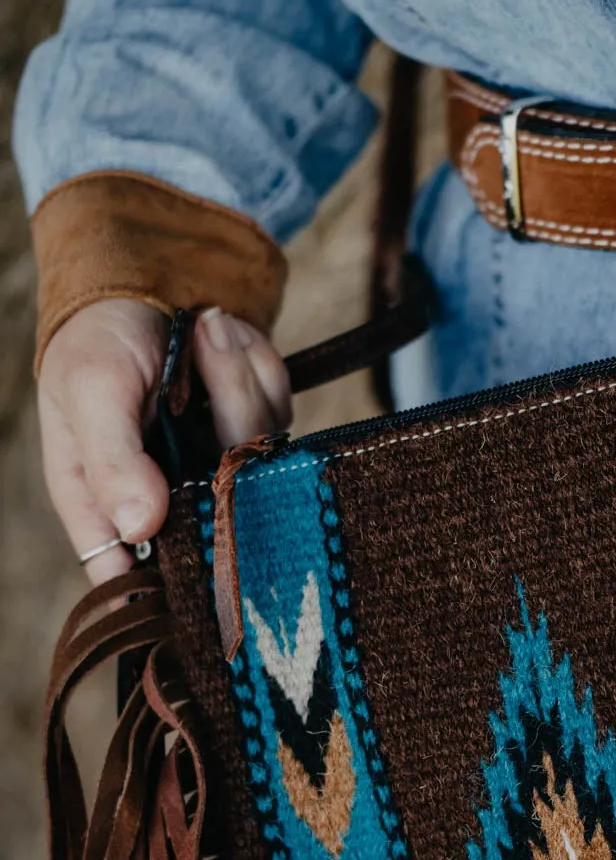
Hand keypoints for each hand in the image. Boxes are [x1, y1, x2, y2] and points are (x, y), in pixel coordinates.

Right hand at [38, 298, 291, 586]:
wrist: (146, 280)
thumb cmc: (100, 341)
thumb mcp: (91, 390)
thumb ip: (111, 460)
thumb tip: (139, 527)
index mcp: (107, 504)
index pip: (138, 577)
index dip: (172, 579)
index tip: (206, 538)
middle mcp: (169, 500)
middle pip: (224, 510)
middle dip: (223, 413)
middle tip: (199, 341)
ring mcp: (219, 470)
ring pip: (261, 452)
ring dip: (237, 374)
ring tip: (202, 327)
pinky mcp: (257, 439)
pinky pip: (279, 413)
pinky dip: (255, 365)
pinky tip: (220, 336)